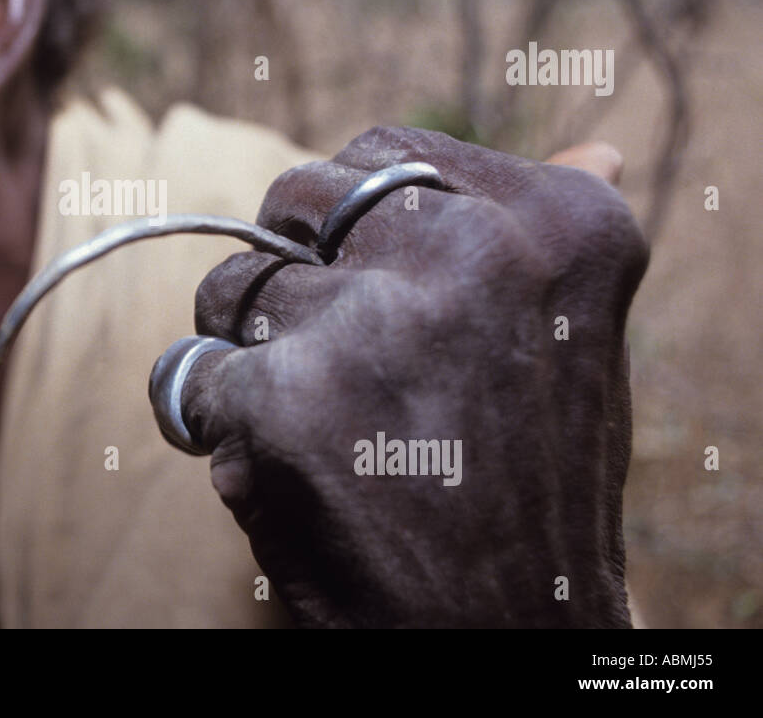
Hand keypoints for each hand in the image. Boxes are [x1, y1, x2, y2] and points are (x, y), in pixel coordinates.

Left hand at [161, 127, 646, 626]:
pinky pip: (191, 375)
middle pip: (294, 201)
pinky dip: (217, 426)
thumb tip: (592, 147)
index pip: (382, 155)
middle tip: (347, 366)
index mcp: (554, 225)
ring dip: (251, 356)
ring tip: (329, 431)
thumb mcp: (566, 343)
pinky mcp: (284, 398)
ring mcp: (374, 323)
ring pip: (232, 287)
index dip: (351, 223)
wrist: (503, 637)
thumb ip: (543, 240)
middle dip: (294, 277)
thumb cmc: (528, 487)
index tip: (378, 283)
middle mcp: (473, 254)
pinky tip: (289, 474)